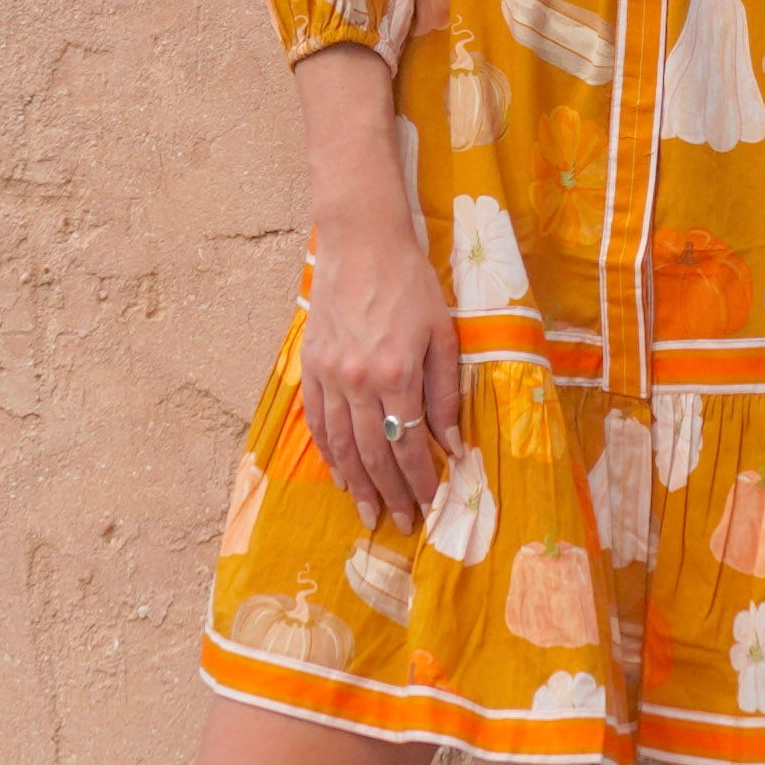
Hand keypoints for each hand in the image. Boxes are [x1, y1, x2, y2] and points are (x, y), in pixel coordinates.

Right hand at [293, 45, 462, 529]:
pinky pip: (317, 421)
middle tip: (400, 524)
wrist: (362, 241)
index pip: (410, 443)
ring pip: (342, 444)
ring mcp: (330, 374)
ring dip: (357, 484)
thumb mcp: (443, 333)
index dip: (420, 479)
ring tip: (368, 514)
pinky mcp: (311, 365)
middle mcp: (359, 380)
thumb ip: (446, 392)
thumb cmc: (412, 283)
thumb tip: (452, 444)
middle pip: (375, 452)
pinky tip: (340, 474)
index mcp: (397, 372)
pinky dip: (328, 452)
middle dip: (390, 493)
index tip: (430, 504)